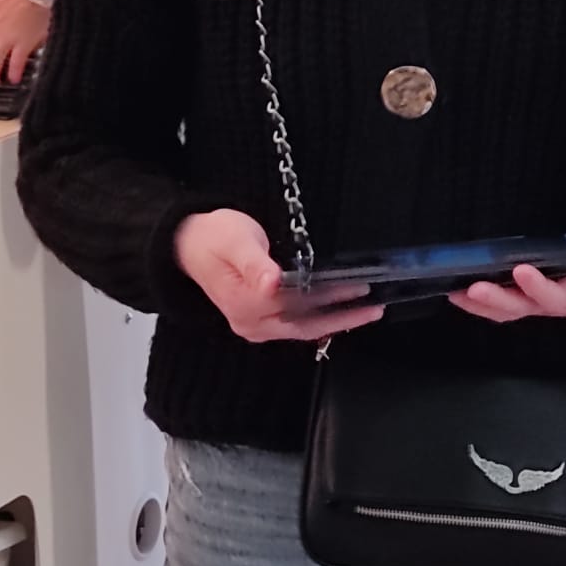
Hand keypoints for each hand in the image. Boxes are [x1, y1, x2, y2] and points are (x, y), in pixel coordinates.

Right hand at [174, 209, 380, 341]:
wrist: (189, 244)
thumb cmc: (214, 238)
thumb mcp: (235, 242)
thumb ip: (254, 264)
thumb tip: (271, 283)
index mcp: (246, 305)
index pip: (299, 306)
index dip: (332, 299)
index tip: (360, 290)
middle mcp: (252, 323)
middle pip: (306, 324)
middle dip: (343, 317)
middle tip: (376, 307)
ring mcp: (255, 325)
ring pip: (303, 327)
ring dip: (335, 319)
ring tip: (367, 310)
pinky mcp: (259, 319)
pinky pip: (296, 323)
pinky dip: (320, 318)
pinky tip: (339, 311)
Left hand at [449, 233, 565, 323]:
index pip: (556, 296)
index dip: (538, 287)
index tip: (522, 270)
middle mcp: (553, 304)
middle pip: (522, 308)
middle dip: (497, 300)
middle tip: (475, 287)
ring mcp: (537, 304)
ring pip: (506, 311)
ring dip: (480, 304)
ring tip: (456, 291)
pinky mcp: (526, 300)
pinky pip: (500, 307)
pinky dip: (478, 303)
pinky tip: (457, 292)